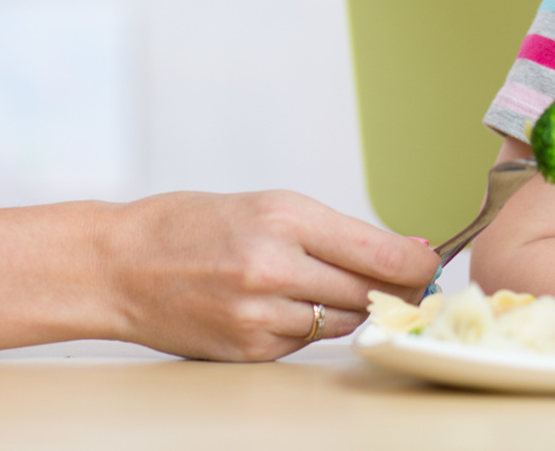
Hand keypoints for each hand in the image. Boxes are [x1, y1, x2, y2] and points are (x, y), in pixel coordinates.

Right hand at [100, 191, 439, 361]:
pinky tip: (289, 307)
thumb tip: (408, 251)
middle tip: (412, 285)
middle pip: (368, 292)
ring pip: (342, 321)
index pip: (378, 252)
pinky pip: (306, 342)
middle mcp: (273, 267)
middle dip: (396, 290)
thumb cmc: (192, 227)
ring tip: (331, 287)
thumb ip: (338, 232)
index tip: (436, 266)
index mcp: (283, 218)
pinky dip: (311, 327)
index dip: (418, 265)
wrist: (118, 266)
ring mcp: (259, 314)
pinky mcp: (248, 349)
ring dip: (352, 309)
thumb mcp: (269, 206)